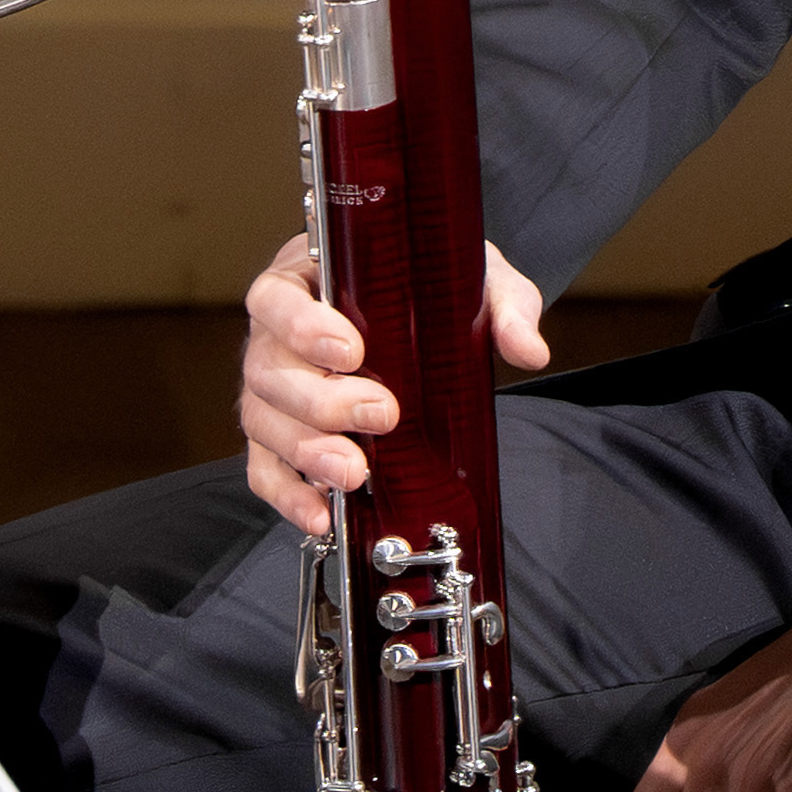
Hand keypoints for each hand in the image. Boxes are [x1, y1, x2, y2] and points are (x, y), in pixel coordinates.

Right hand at [237, 221, 550, 546]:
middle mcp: (275, 333)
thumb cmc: (428, 287)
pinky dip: (288, 496)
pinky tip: (323, 513)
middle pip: (267, 370)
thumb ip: (503, 306)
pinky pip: (265, 469)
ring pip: (263, 421)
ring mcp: (272, 388)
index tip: (352, 351)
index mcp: (306, 278)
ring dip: (307, 452)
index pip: (277, 298)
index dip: (303, 327)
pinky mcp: (279, 436)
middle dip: (322, 401)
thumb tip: (528, 350)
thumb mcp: (474, 279)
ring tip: (354, 473)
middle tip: (382, 414)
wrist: (423, 317)